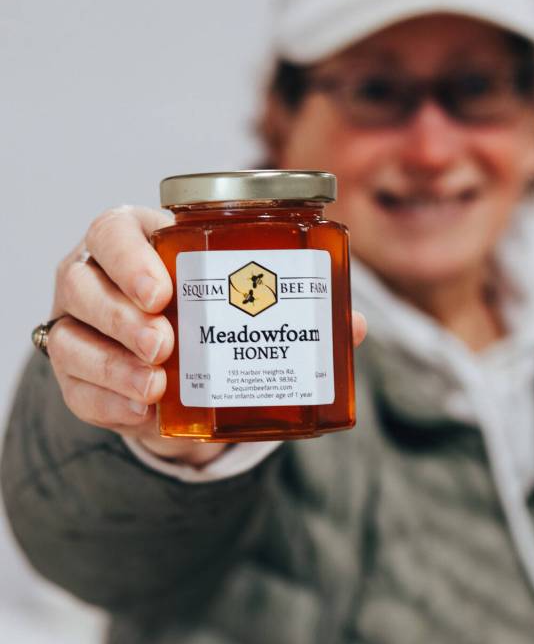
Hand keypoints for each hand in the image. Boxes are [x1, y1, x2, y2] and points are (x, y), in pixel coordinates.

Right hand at [47, 206, 367, 466]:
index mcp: (135, 241)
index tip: (164, 290)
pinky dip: (108, 403)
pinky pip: (75, 391)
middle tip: (166, 345)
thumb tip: (352, 325)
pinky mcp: (75, 376)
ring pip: (70, 339)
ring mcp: (77, 326)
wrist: (177, 367)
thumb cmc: (207, 313)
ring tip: (156, 385)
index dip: (130, 258)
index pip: (113, 232)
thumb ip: (290, 308)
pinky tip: (141, 412)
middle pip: (82, 284)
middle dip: (123, 317)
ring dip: (113, 365)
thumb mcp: (239, 301)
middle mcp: (94, 277)